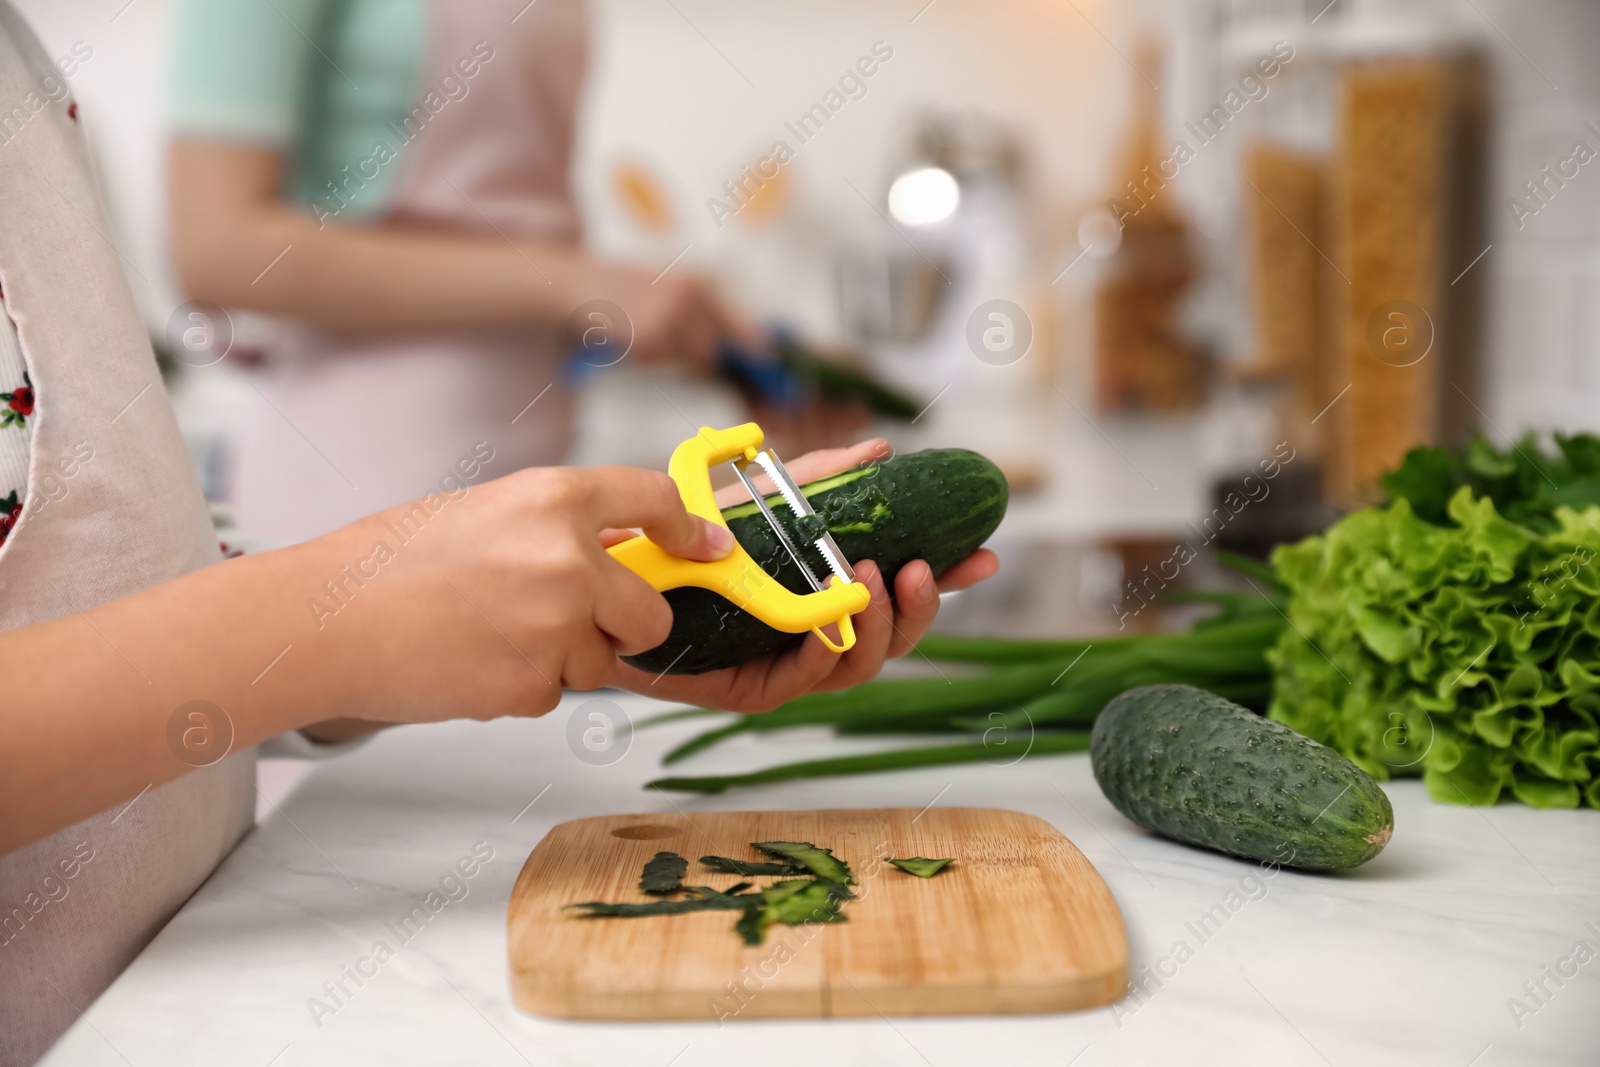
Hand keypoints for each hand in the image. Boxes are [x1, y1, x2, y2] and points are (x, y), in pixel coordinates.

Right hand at [308, 465, 734, 723]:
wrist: (325, 622)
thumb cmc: (391, 563)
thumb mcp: (486, 512)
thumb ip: (560, 526)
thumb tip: (625, 548)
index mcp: (553, 499)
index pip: (655, 501)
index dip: (688, 531)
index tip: (704, 550)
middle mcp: (567, 559)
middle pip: (651, 611)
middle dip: (627, 625)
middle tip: (576, 621)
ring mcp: (554, 626)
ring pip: (601, 660)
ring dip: (564, 658)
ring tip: (490, 634)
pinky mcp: (532, 686)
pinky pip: (555, 693)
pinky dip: (523, 686)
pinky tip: (472, 662)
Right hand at [582, 262, 749, 368]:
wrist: (580, 283)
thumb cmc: (624, 286)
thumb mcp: (667, 284)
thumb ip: (700, 310)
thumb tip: (733, 342)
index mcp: (695, 284)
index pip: (734, 321)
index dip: (752, 344)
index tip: (765, 359)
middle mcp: (687, 299)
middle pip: (713, 348)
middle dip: (701, 356)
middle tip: (669, 342)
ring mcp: (668, 319)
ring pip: (688, 359)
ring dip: (671, 355)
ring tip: (646, 330)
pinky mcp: (648, 338)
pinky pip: (660, 362)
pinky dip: (648, 356)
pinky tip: (631, 335)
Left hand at [606, 439, 999, 711]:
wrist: (614, 568)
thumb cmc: (684, 539)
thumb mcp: (761, 497)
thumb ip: (818, 480)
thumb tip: (878, 451)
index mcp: (825, 593)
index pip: (900, 593)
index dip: (946, 580)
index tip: (983, 554)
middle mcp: (812, 634)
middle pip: (892, 639)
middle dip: (921, 608)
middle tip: (926, 570)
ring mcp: (783, 665)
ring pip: (856, 666)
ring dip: (877, 626)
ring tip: (878, 581)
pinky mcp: (745, 689)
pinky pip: (800, 681)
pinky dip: (822, 651)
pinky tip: (829, 622)